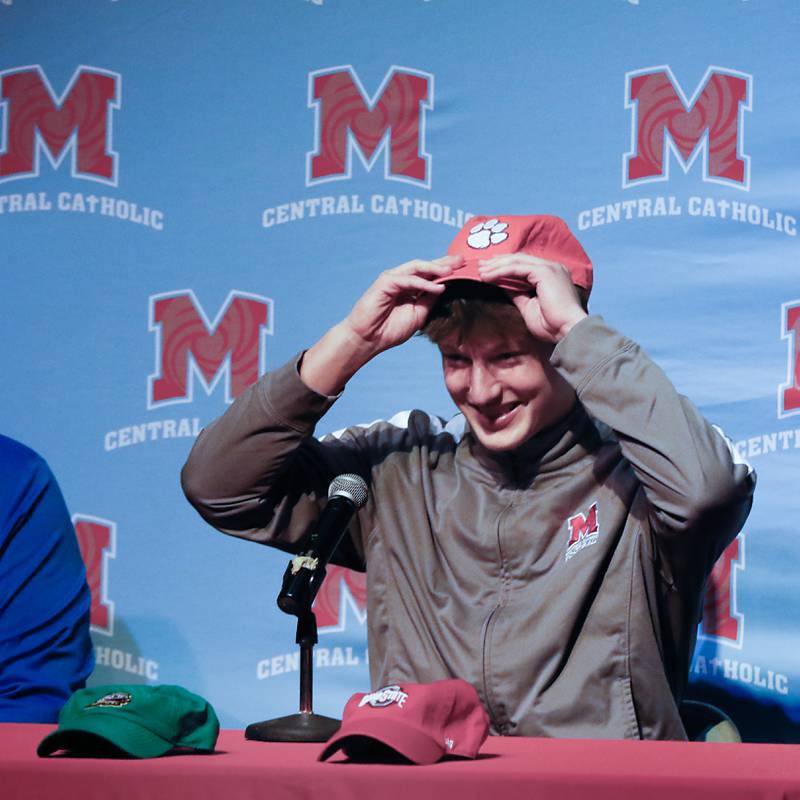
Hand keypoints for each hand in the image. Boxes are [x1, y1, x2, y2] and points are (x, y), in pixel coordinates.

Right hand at [341, 256, 461, 356]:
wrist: (369, 339)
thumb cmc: (390, 329)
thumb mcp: (418, 315)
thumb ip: (429, 300)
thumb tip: (445, 288)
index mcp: (410, 287)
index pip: (430, 274)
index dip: (447, 271)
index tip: (465, 269)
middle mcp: (402, 279)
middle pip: (426, 267)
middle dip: (445, 263)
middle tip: (463, 260)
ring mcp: (393, 279)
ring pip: (418, 268)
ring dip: (436, 269)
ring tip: (452, 271)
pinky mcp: (385, 282)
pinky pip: (408, 279)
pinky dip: (424, 283)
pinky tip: (437, 288)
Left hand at [478, 254, 586, 342]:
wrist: (568, 331)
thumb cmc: (552, 325)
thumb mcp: (529, 306)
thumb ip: (517, 293)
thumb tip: (503, 286)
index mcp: (551, 275)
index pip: (524, 265)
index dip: (504, 266)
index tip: (488, 270)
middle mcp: (552, 267)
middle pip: (519, 259)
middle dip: (497, 262)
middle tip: (479, 266)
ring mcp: (549, 267)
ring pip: (516, 261)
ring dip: (495, 266)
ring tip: (480, 272)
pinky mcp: (545, 272)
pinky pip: (517, 268)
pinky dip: (500, 271)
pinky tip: (487, 276)